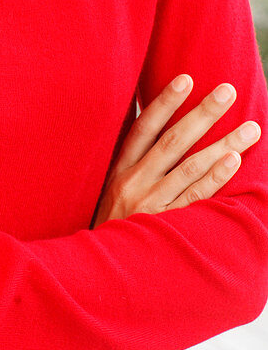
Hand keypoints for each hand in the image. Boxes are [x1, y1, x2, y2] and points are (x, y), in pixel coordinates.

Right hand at [93, 74, 261, 228]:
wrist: (98, 271)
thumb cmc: (110, 225)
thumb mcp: (110, 190)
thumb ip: (130, 163)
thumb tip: (152, 129)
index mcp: (119, 169)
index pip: (144, 127)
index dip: (165, 102)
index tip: (186, 79)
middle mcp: (134, 182)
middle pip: (173, 141)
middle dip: (203, 114)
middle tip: (228, 91)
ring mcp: (150, 204)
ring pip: (192, 167)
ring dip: (224, 144)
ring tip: (251, 128)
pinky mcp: (164, 226)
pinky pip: (195, 198)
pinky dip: (215, 178)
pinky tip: (233, 161)